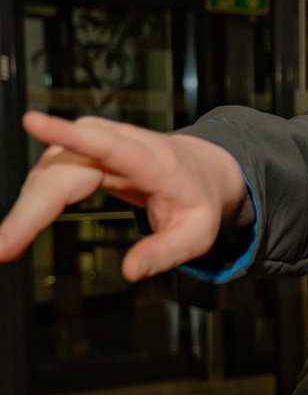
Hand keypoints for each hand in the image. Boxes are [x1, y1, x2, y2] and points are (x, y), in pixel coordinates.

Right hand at [0, 112, 247, 280]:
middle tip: (4, 247)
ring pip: (47, 172)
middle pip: (63, 171)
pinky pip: (47, 175)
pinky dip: (30, 203)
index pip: (108, 145)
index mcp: (152, 160)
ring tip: (6, 246)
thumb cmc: (197, 200)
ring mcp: (94, 141)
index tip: (31, 121)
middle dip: (30, 209)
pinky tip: (19, 228)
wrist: (200, 169)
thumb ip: (167, 253)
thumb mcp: (198, 234)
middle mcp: (118, 142)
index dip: (68, 134)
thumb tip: (131, 273)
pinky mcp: (78, 149)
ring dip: (25, 210)